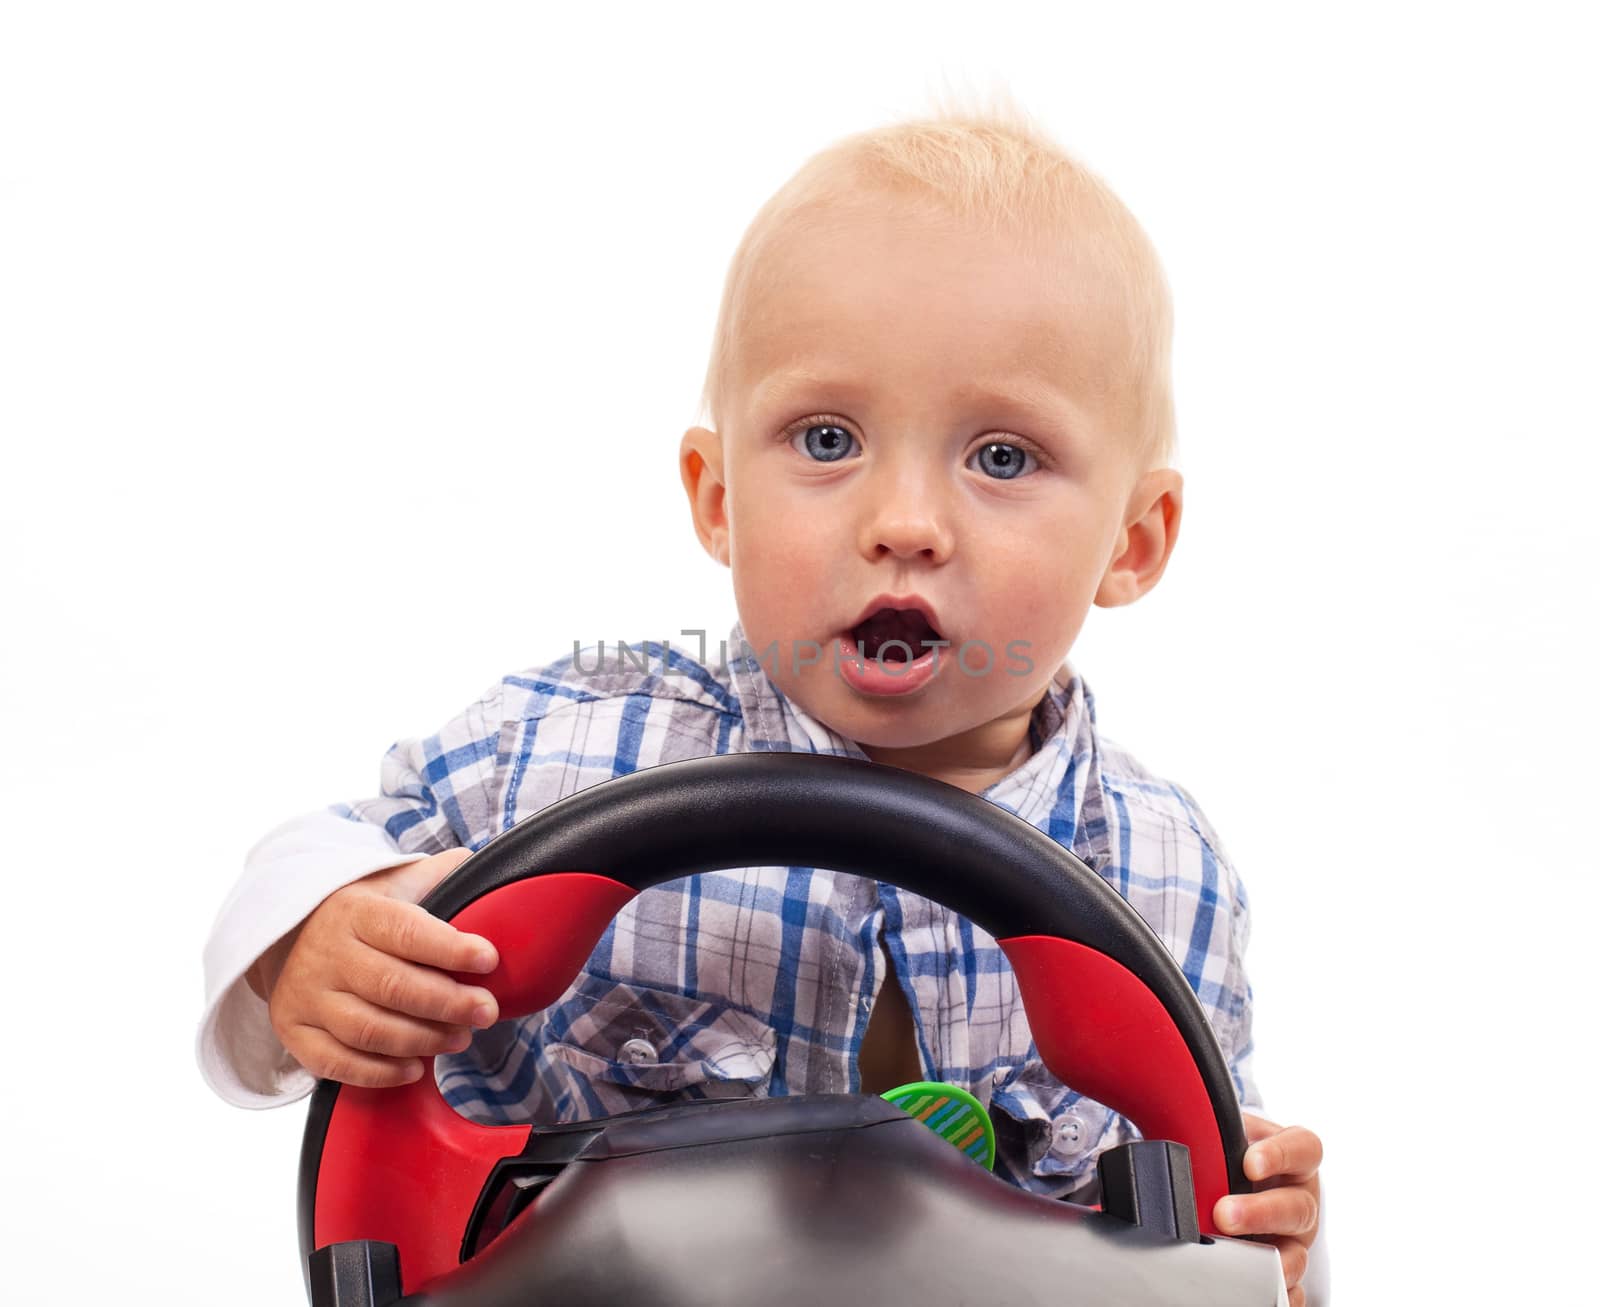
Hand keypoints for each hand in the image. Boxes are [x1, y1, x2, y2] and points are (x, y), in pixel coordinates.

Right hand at [248, 849, 500, 1087]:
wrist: (287, 935)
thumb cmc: (360, 913)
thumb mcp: (394, 882)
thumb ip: (439, 875)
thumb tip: (486, 869)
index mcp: (356, 912)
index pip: (406, 931)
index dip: (450, 948)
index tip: (488, 959)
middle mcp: (327, 953)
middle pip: (392, 986)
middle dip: (448, 1003)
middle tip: (486, 1011)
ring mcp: (307, 996)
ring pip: (368, 1029)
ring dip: (421, 1040)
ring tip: (460, 1038)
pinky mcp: (295, 1032)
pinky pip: (336, 1062)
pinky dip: (378, 1072)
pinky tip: (414, 1068)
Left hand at [1213, 1112, 1321, 1305]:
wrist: (1241, 1184)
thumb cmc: (1235, 1155)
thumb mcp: (1232, 1134)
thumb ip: (1214, 1130)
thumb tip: (1172, 1125)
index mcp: (1296, 1159)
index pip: (1304, 1149)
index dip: (1281, 1155)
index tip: (1249, 1163)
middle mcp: (1302, 1199)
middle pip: (1297, 1207)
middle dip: (1260, 1212)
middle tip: (1224, 1213)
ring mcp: (1298, 1239)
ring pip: (1297, 1253)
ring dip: (1266, 1258)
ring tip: (1234, 1256)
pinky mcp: (1288, 1269)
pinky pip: (1293, 1291)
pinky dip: (1278, 1295)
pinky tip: (1257, 1291)